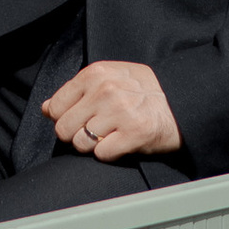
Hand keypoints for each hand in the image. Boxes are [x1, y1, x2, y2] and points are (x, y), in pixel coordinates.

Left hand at [39, 58, 179, 161]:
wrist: (183, 101)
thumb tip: (46, 108)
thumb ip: (76, 91)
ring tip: (111, 134)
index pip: (55, 107)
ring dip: (94, 145)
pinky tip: (122, 142)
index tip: (79, 118)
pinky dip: (110, 153)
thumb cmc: (143, 90)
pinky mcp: (134, 134)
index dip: (64, 118)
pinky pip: (102, 154)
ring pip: (81, 143)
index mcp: (96, 73)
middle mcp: (106, 90)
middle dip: (76, 135)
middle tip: (95, 130)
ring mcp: (120, 112)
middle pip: (64, 128)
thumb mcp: (109, 78)